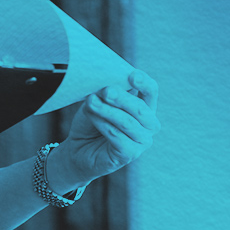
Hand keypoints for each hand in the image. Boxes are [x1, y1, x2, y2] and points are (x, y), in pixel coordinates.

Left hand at [50, 71, 158, 189]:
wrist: (78, 147)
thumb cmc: (92, 122)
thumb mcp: (99, 102)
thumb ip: (107, 93)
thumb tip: (108, 84)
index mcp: (145, 107)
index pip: (151, 92)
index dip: (144, 83)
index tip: (132, 75)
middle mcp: (149, 125)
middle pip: (140, 108)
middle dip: (122, 98)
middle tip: (105, 90)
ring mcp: (142, 141)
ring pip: (127, 122)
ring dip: (107, 110)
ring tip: (90, 101)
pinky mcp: (130, 154)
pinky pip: (117, 136)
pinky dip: (102, 124)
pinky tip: (90, 115)